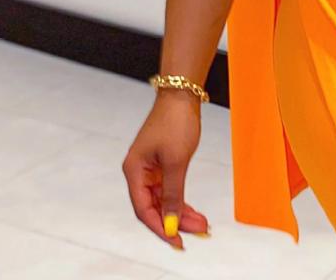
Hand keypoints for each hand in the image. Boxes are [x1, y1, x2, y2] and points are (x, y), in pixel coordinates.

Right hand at [122, 91, 209, 248]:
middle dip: (175, 221)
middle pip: (154, 206)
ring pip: (163, 199)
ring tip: (201, 224)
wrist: (182, 94)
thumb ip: (173, 193)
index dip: (160, 227)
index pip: (143, 209)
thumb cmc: (176, 121)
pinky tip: (193, 210)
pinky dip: (181, 199)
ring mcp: (150, 167)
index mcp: (134, 170)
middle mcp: (138, 171)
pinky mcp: (162, 163)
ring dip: (180, 212)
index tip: (177, 241)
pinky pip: (169, 188)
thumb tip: (172, 222)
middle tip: (198, 232)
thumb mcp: (176, 161)